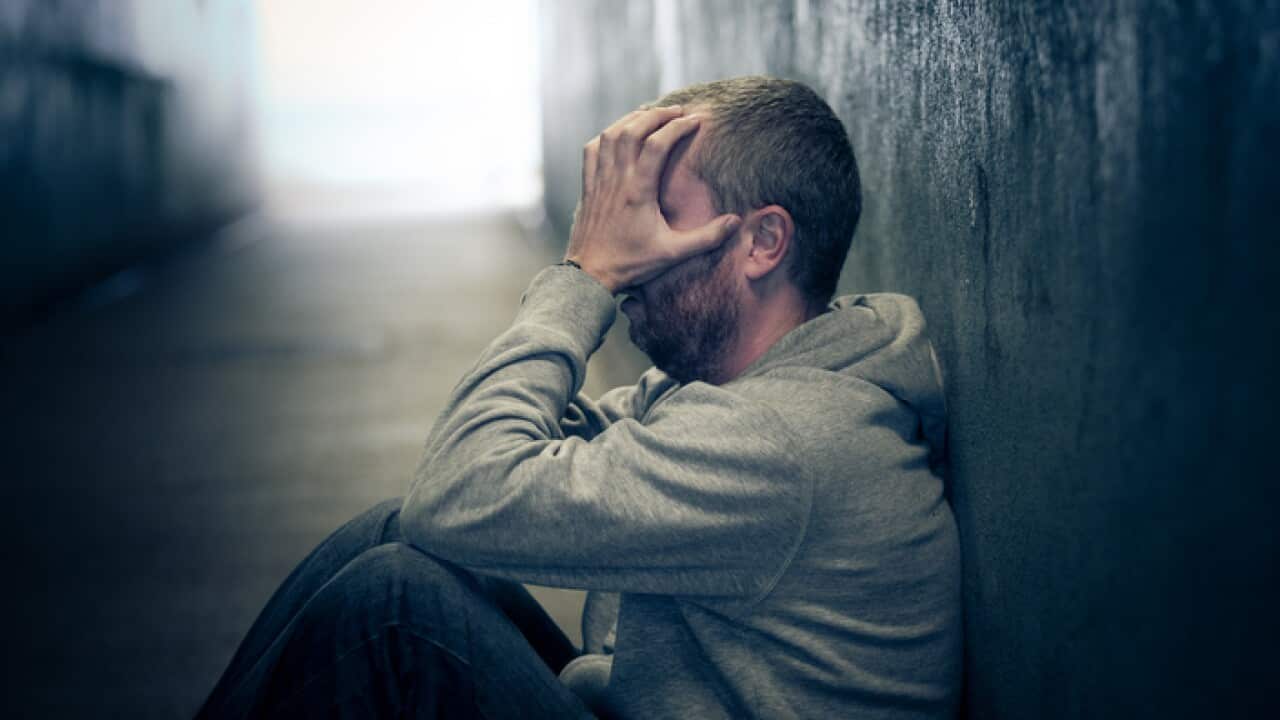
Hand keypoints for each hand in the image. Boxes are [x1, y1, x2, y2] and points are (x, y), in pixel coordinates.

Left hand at [564, 106, 741, 293]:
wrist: (589, 275)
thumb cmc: (631, 264)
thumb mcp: (673, 253)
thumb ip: (706, 238)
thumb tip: (735, 222)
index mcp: (638, 191)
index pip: (657, 144)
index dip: (677, 127)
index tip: (695, 120)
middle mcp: (616, 180)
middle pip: (632, 130)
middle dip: (657, 114)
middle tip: (677, 111)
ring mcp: (599, 181)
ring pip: (611, 134)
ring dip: (632, 119)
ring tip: (651, 115)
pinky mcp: (588, 186)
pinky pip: (592, 149)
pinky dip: (606, 135)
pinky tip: (618, 135)